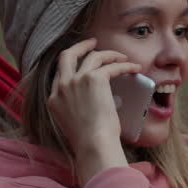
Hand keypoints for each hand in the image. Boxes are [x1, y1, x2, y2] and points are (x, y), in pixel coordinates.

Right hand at [49, 37, 142, 183]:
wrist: (93, 145)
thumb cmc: (88, 142)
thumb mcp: (72, 124)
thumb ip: (73, 109)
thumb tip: (89, 102)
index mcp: (53, 99)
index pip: (59, 74)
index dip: (72, 66)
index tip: (83, 63)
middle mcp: (61, 87)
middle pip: (66, 55)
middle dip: (80, 46)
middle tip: (92, 43)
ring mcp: (76, 80)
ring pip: (92, 56)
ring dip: (109, 54)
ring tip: (122, 57)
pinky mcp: (94, 78)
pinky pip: (112, 65)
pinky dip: (125, 65)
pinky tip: (134, 68)